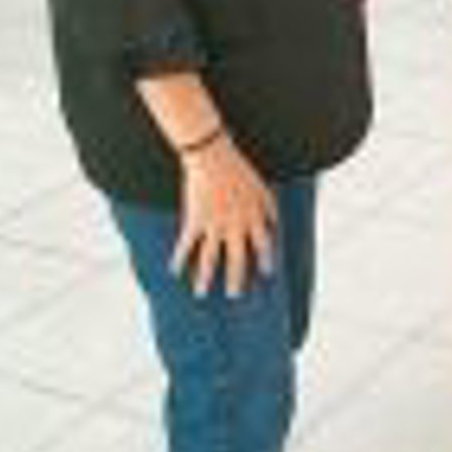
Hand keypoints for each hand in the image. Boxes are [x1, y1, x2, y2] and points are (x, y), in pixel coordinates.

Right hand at [173, 136, 276, 297]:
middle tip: (234, 295)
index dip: (265, 259)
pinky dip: (179, 258)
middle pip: (237, 258)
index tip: (267, 273)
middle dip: (235, 278)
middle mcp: (236, 225)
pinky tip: (174, 271)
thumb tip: (276, 222)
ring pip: (210, 258)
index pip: (263, 243)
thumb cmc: (238, 168)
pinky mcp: (196, 220)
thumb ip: (269, 206)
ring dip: (205, 277)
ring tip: (201, 293)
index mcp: (254, 216)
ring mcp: (215, 224)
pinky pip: (187, 244)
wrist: (213, 156)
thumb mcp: (261, 186)